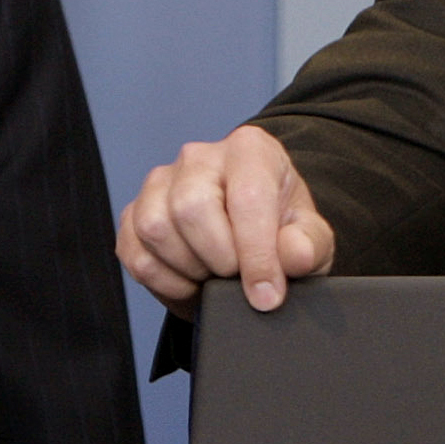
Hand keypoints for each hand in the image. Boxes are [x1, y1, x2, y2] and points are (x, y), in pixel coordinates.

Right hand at [117, 125, 334, 319]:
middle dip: (219, 258)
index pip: (247, 196)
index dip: (256, 254)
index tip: (267, 294)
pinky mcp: (133, 214)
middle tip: (239, 276)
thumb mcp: (310, 238)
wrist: (252, 238)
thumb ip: (309, 244)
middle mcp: (200, 157)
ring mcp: (161, 183)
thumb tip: (294, 254)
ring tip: (217, 276)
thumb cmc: (281, 229)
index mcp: (250, 149)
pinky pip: (134, 254)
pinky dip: (164, 281)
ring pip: (157, 229)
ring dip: (190, 269)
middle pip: (192, 208)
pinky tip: (192, 282)